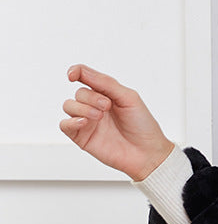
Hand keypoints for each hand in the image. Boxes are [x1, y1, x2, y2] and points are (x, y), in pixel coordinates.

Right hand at [61, 64, 174, 180]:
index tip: (72, 75)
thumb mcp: (128, 97)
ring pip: (68, 106)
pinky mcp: (82, 137)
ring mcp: (87, 122)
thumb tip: (82, 71)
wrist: (147, 152)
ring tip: (99, 116)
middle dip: (91, 97)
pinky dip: (71, 121)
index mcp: (106, 94)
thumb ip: (105, 83)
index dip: (76, 72)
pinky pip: (64, 125)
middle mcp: (94, 106)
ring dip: (82, 108)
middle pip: (79, 93)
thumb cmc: (142, 125)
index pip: (84, 77)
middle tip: (107, 107)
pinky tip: (84, 122)